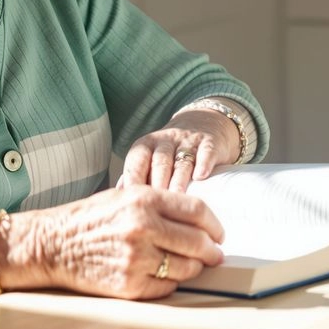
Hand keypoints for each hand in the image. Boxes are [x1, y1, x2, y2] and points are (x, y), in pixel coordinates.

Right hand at [26, 186, 223, 299]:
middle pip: (198, 242)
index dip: (214, 224)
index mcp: (144, 199)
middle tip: (214, 254)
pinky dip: (169, 283)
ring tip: (187, 264)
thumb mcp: (124, 196)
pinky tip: (160, 274)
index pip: (197, 210)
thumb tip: (199, 222)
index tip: (218, 233)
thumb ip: (160, 204)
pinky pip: (167, 287)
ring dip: (192, 268)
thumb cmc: (90, 219)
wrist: (54, 244)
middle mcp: (143, 226)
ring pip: (186, 268)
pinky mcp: (130, 284)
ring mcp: (137, 257)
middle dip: (211, 251)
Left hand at [119, 108, 239, 191]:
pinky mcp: (210, 142)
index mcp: (147, 145)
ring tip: (177, 198)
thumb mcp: (151, 157)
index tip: (132, 201)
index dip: (134, 180)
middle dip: (157, 184)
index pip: (137, 161)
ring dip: (179, 180)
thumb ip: (136, 175)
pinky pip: (206, 151)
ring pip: (182, 160)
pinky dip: (204, 163)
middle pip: (160, 162)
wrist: (203, 123)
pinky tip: (201, 176)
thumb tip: (118, 197)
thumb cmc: (171, 151)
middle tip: (156, 206)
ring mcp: (189, 141)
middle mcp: (166, 141)